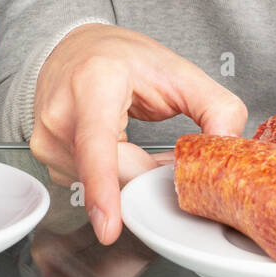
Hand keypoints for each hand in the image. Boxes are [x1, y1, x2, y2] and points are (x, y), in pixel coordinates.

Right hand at [30, 23, 246, 244]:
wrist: (75, 48)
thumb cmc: (120, 57)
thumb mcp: (177, 71)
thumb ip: (216, 107)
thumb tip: (229, 149)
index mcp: (92, 85)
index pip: (96, 146)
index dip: (103, 190)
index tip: (109, 228)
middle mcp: (61, 115)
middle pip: (113, 174)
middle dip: (150, 175)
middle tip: (168, 152)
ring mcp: (47, 140)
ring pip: (104, 184)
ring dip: (132, 174)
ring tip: (136, 137)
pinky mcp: (47, 161)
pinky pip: (91, 184)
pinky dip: (114, 175)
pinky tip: (118, 147)